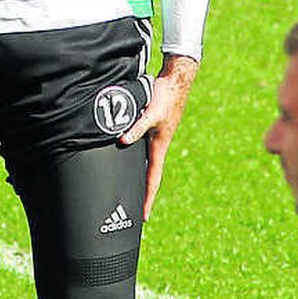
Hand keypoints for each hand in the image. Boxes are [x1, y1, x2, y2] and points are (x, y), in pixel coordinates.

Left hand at [118, 53, 198, 219]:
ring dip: (137, 178)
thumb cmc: (165, 97)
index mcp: (159, 147)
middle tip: (132, 212)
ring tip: (127, 192)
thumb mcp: (150, 113)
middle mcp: (157, 146)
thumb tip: (122, 141)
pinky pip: (141, 151)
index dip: (146, 198)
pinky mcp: (151, 129)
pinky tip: (123, 159)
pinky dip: (134, 160)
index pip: (152, 180)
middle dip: (141, 194)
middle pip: (148, 176)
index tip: (142, 217)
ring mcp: (155, 138)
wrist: (175, 81)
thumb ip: (137, 126)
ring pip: (145, 164)